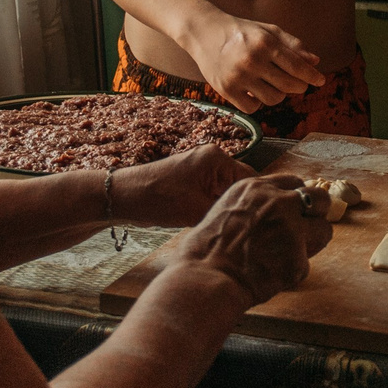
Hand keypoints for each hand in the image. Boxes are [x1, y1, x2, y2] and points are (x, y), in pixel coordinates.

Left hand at [108, 145, 254, 228]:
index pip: (250, 178)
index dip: (257, 200)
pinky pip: (212, 195)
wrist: (124, 197)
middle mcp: (211, 160)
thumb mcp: (197, 209)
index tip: (264, 220)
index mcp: (216, 158)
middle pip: (239, 185)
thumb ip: (226, 211)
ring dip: (226, 208)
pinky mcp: (192, 182)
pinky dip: (214, 208)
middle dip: (240, 205)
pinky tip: (215, 224)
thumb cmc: (157, 199)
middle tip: (249, 228)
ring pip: (225, 192)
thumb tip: (248, 221)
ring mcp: (201, 170)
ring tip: (232, 228)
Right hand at [164, 174, 332, 305]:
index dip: (295, 199)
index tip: (292, 211)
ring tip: (291, 255)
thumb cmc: (204, 250)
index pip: (293, 182)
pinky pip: (306, 263)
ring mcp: (292, 230)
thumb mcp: (225, 210)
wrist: (206, 277)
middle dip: (316, 212)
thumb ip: (252, 207)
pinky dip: (293, 271)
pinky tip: (273, 276)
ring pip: (324, 229)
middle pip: (319, 197)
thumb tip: (268, 215)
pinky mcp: (298, 258)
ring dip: (313, 242)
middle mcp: (279, 203)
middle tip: (306, 228)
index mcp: (257, 188)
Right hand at [188, 15, 326, 110]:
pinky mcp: (226, 89)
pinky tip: (254, 91)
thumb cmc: (241, 31)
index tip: (321, 81)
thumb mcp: (268, 30)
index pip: (297, 66)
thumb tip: (315, 61)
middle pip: (288, 86)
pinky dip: (257, 102)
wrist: (204, 32)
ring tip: (273, 84)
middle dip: (299, 87)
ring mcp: (238, 76)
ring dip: (278, 95)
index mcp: (265, 43)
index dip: (312, 76)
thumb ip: (293, 45)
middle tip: (298, 84)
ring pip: (273, 99)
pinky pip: (253, 107)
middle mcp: (252, 60)